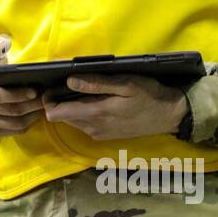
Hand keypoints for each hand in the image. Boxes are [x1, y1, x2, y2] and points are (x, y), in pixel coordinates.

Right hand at [0, 36, 45, 138]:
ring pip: (11, 124)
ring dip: (31, 117)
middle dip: (30, 106)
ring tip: (44, 107)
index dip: (16, 95)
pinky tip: (34, 115)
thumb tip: (5, 44)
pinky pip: (10, 132)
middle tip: (46, 99)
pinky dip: (25, 125)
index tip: (34, 91)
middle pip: (7, 111)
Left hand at [42, 73, 187, 140]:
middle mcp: (92, 128)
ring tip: (83, 90)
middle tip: (67, 83)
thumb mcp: (124, 84)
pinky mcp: (105, 135)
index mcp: (94, 114)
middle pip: (61, 117)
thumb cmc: (147, 95)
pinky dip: (83, 112)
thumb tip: (69, 81)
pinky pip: (84, 124)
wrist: (169, 115)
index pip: (54, 114)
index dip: (49, 99)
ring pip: (72, 121)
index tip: (53, 85)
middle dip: (59, 101)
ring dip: (72, 107)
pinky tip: (96, 101)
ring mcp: (98, 134)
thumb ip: (95, 84)